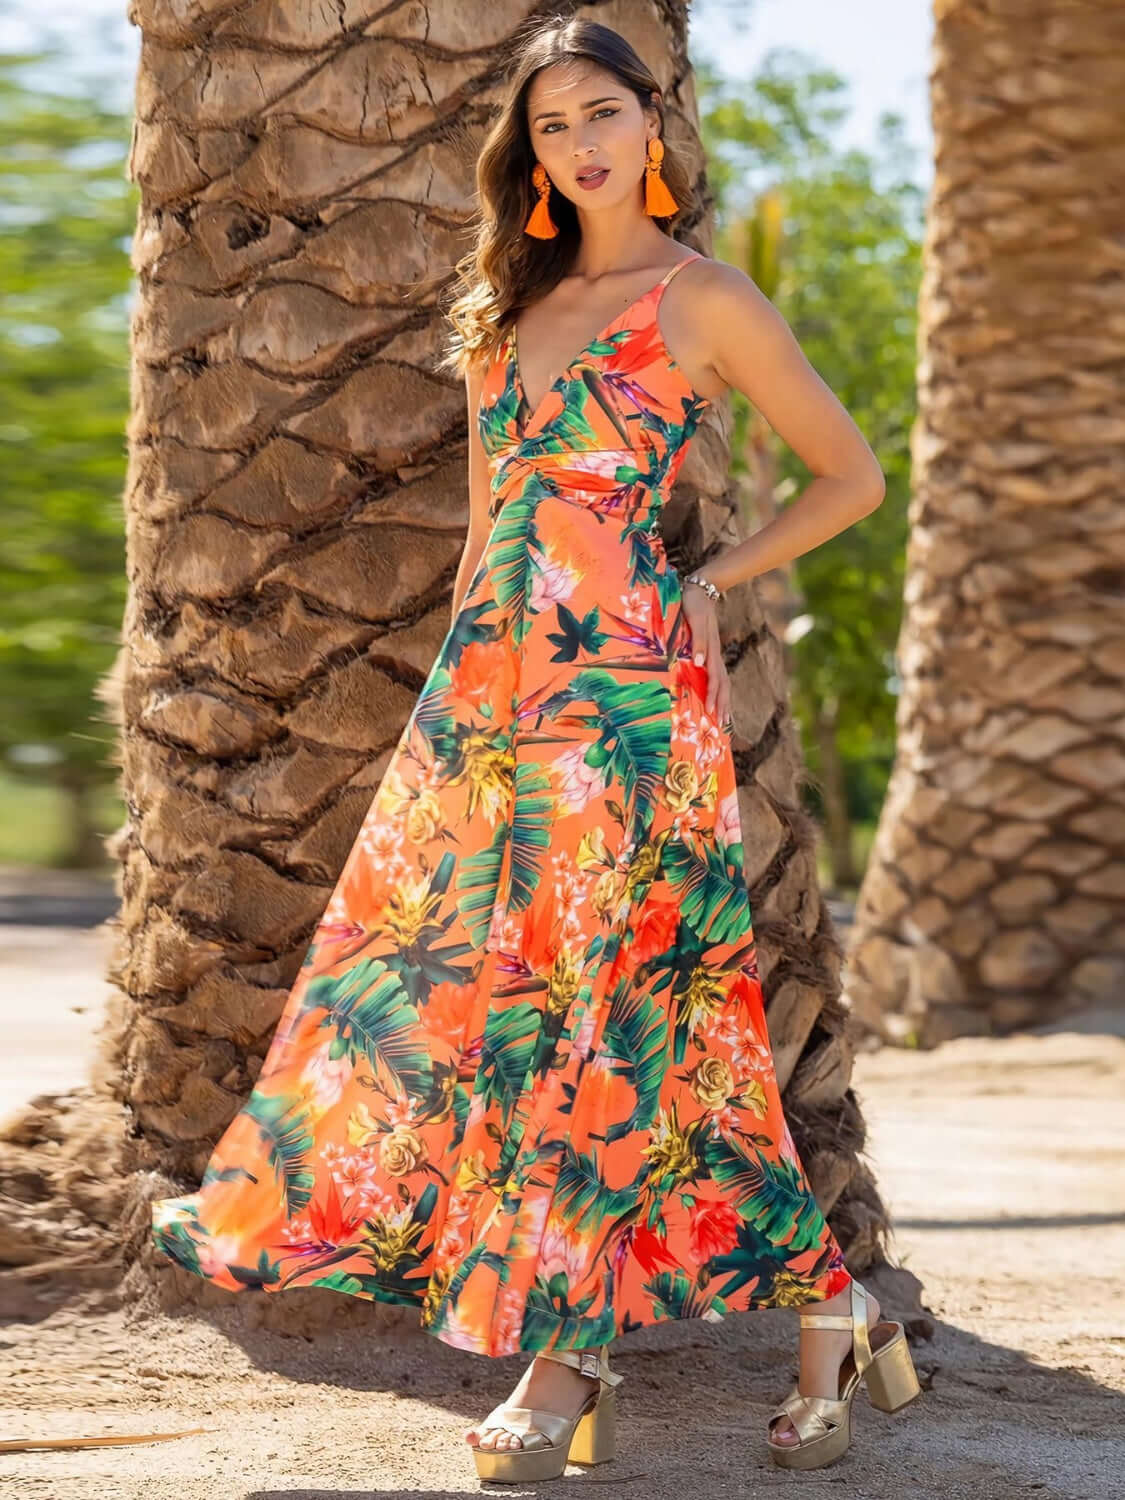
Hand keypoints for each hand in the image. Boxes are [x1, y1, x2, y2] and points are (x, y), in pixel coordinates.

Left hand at [681, 583, 732, 729]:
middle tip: (722, 724)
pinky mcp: (710, 650)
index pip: (716, 679)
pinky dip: (719, 688)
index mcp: (711, 650)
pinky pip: (717, 674)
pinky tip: (716, 695)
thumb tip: (700, 664)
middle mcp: (715, 654)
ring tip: (723, 716)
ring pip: (723, 681)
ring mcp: (714, 652)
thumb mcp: (695, 620)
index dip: (715, 697)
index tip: (713, 713)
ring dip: (723, 699)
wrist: (702, 588)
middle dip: (723, 704)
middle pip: (723, 684)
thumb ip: (698, 641)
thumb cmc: (694, 603)